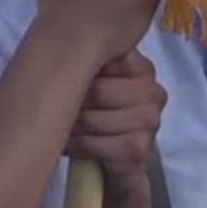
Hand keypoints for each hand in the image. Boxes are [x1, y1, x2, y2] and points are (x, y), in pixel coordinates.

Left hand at [65, 51, 165, 198]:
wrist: (111, 164)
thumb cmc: (97, 113)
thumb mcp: (93, 81)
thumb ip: (88, 59)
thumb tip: (57, 43)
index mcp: (142, 67)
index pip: (109, 55)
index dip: (79, 67)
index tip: (62, 75)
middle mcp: (153, 92)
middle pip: (97, 90)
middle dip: (70, 101)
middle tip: (53, 106)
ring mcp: (150, 123)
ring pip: (94, 119)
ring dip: (69, 125)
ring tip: (56, 125)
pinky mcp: (139, 151)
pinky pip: (97, 145)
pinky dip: (77, 146)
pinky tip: (67, 144)